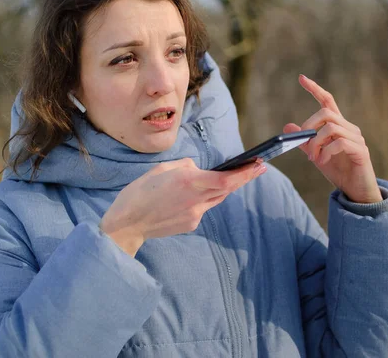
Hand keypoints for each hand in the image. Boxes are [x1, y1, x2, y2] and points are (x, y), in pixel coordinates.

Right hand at [100, 157, 266, 255]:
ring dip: (221, 188)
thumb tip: (198, 169)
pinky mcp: (190, 224)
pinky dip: (200, 200)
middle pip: (227, 189)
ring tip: (223, 178)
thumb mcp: (161, 169)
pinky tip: (184, 198)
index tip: (259, 164)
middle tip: (257, 167)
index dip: (246, 173)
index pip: (226, 179)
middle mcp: (195, 199)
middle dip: (243, 178)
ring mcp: (194, 215)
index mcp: (188, 181)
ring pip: (215, 199)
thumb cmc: (139, 192)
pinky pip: (202, 208)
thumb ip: (184, 167)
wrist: (127, 224)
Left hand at [283, 75, 381, 203]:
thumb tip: (287, 126)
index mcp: (337, 126)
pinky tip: (322, 161)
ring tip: (313, 158)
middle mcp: (349, 128)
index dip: (315, 89)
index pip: (327, 101)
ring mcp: (356, 138)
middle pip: (326, 113)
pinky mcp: (361, 151)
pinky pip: (339, 142)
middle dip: (309, 127)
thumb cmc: (337, 171)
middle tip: (306, 147)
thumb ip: (303, 141)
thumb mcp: (316, 154)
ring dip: (316, 143)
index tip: (301, 78)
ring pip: (331, 127)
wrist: (355, 191)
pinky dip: (326, 152)